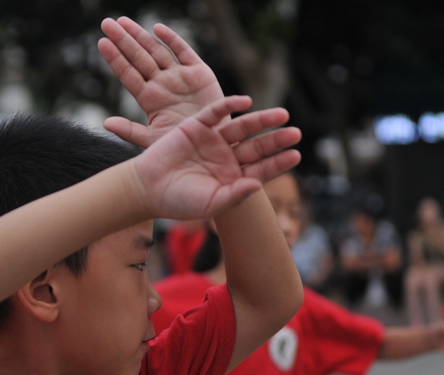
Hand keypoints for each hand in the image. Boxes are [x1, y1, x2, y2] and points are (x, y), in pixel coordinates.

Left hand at [99, 17, 224, 147]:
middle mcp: (162, 84)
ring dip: (141, 36)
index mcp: (149, 99)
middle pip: (138, 58)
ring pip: (157, 51)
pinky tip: (157, 29)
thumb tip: (105, 123)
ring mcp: (179, 76)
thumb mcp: (153, 140)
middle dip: (123, 40)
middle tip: (107, 24)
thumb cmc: (183, 146)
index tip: (102, 42)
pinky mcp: (199, 72)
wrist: (215, 144)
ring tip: (123, 22)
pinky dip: (172, 40)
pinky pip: (183, 51)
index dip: (115, 59)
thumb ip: (130, 131)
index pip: (128, 74)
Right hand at [132, 96, 300, 219]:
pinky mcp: (197, 126)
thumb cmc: (179, 202)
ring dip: (261, 120)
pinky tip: (246, 102)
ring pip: (242, 127)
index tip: (295, 155)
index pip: (261, 169)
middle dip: (275, 140)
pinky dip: (229, 105)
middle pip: (257, 146)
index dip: (278, 162)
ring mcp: (213, 141)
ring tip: (282, 115)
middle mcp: (227, 158)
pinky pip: (216, 112)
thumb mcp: (211, 203)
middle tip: (295, 133)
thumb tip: (257, 184)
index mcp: (233, 178)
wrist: (147, 189)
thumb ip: (235, 195)